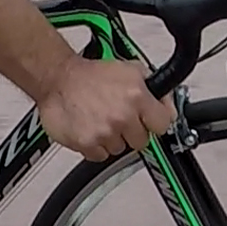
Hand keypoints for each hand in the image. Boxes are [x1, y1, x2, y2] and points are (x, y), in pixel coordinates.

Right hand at [37, 58, 175, 160]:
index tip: (149, 120)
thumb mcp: (130, 70)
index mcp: (137, 96)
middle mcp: (123, 116)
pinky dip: (96, 146)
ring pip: (120, 149)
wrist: (58, 79)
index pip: (163, 124)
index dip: (155, 122)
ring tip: (101, 119)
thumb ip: (153, 87)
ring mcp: (105, 132)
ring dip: (112, 138)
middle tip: (119, 117)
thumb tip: (168, 104)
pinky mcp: (88, 144)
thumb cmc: (90, 74)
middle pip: (142, 141)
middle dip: (133, 131)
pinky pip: (100, 155)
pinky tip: (91, 128)